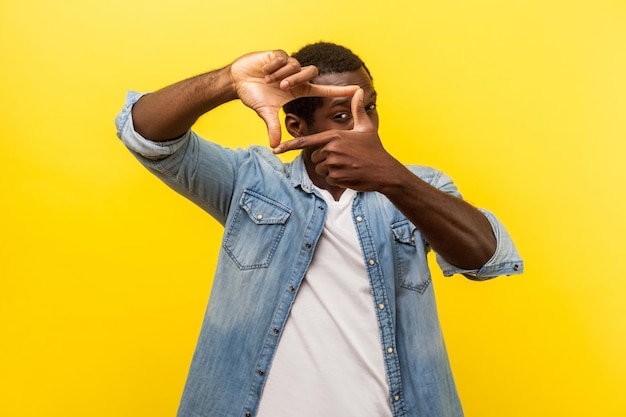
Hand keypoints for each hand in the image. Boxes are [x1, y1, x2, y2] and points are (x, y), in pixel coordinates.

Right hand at [230, 50, 358, 147]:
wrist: (238, 81)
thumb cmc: (254, 95)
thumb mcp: (265, 112)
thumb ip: (273, 127)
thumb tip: (274, 146)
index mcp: (299, 90)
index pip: (324, 90)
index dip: (340, 90)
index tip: (358, 90)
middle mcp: (296, 77)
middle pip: (311, 72)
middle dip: (295, 80)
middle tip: (281, 87)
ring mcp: (288, 64)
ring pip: (296, 65)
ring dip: (282, 74)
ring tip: (268, 80)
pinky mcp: (278, 55)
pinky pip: (282, 58)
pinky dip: (273, 67)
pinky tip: (264, 71)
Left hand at [273, 88, 403, 191]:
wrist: (384, 171)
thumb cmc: (374, 148)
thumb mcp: (365, 127)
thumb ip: (357, 110)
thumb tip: (358, 91)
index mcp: (334, 136)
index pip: (306, 142)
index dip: (289, 146)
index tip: (276, 149)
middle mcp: (331, 149)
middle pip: (315, 157)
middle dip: (325, 159)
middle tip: (344, 158)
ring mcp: (333, 164)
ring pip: (321, 169)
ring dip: (331, 169)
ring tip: (348, 166)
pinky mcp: (337, 177)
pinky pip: (329, 179)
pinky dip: (337, 179)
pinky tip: (350, 174)